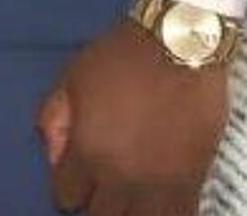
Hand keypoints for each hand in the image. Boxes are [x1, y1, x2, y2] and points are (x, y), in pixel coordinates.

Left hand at [37, 19, 228, 213]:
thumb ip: (54, 118)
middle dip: (95, 203)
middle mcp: (121, 178)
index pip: (65, 196)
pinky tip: (158, 201)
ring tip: (129, 197)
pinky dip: (165, 213)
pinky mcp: (193, 183)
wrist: (180, 48)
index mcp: (87, 151)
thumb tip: (53, 155)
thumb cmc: (119, 58)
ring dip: (129, 212)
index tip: (76, 174)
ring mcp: (159, 185)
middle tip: (101, 185)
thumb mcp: (71, 78)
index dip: (67, 185)